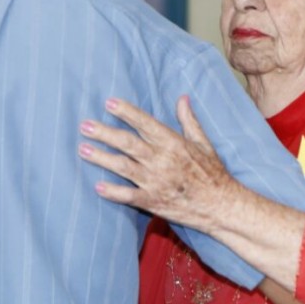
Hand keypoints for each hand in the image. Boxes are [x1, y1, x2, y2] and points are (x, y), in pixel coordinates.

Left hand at [78, 96, 235, 232]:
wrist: (221, 205)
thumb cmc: (213, 173)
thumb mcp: (203, 143)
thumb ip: (189, 120)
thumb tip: (182, 98)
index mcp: (173, 143)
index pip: (145, 123)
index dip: (126, 112)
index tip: (109, 103)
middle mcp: (162, 160)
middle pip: (127, 143)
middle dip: (104, 133)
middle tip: (85, 125)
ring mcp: (156, 182)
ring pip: (123, 167)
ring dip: (101, 158)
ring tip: (83, 149)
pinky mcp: (153, 201)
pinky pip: (129, 196)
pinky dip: (113, 192)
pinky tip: (98, 187)